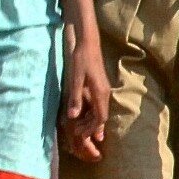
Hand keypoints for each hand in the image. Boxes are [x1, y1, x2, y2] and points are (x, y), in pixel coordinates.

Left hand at [59, 41, 109, 161]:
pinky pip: (99, 104)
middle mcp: (105, 93)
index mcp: (100, 93)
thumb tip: (73, 117)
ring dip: (92, 121)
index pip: (100, 118)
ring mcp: (103, 89)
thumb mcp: (75, 79)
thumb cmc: (81, 60)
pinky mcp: (100, 86)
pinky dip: (92, 113)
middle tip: (79, 134)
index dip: (91, 128)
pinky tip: (85, 115)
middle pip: (101, 116)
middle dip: (92, 128)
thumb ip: (75, 98)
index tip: (81, 135)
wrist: (88, 43)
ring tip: (82, 129)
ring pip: (101, 111)